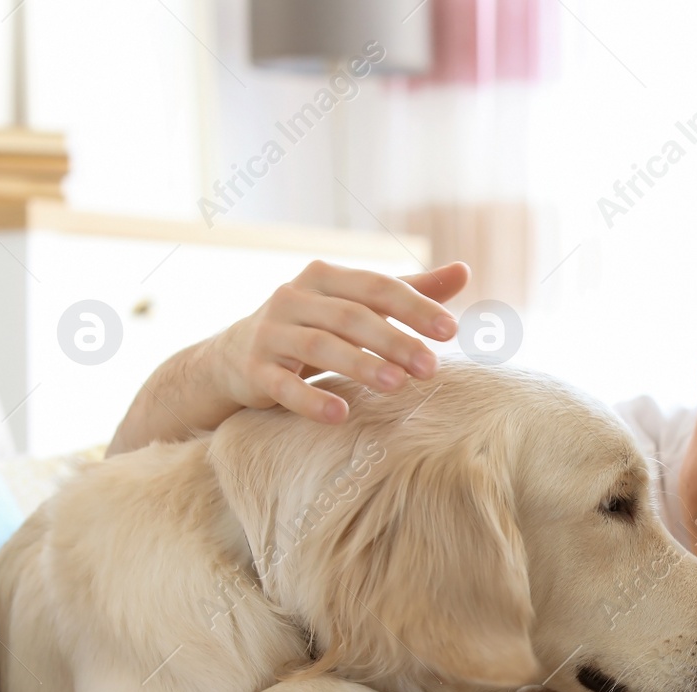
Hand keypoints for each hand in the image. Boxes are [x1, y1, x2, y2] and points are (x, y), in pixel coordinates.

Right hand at [200, 258, 470, 423]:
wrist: (232, 358)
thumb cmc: (312, 327)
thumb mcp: (356, 304)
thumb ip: (408, 291)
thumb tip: (464, 271)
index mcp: (325, 277)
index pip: (377, 286)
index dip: (414, 306)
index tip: (451, 330)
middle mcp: (294, 297)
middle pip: (351, 316)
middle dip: (394, 341)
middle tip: (431, 367)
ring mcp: (270, 332)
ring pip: (319, 346)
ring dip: (360, 365)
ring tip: (397, 385)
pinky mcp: (253, 370)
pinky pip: (283, 385)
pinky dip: (310, 400)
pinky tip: (340, 415)